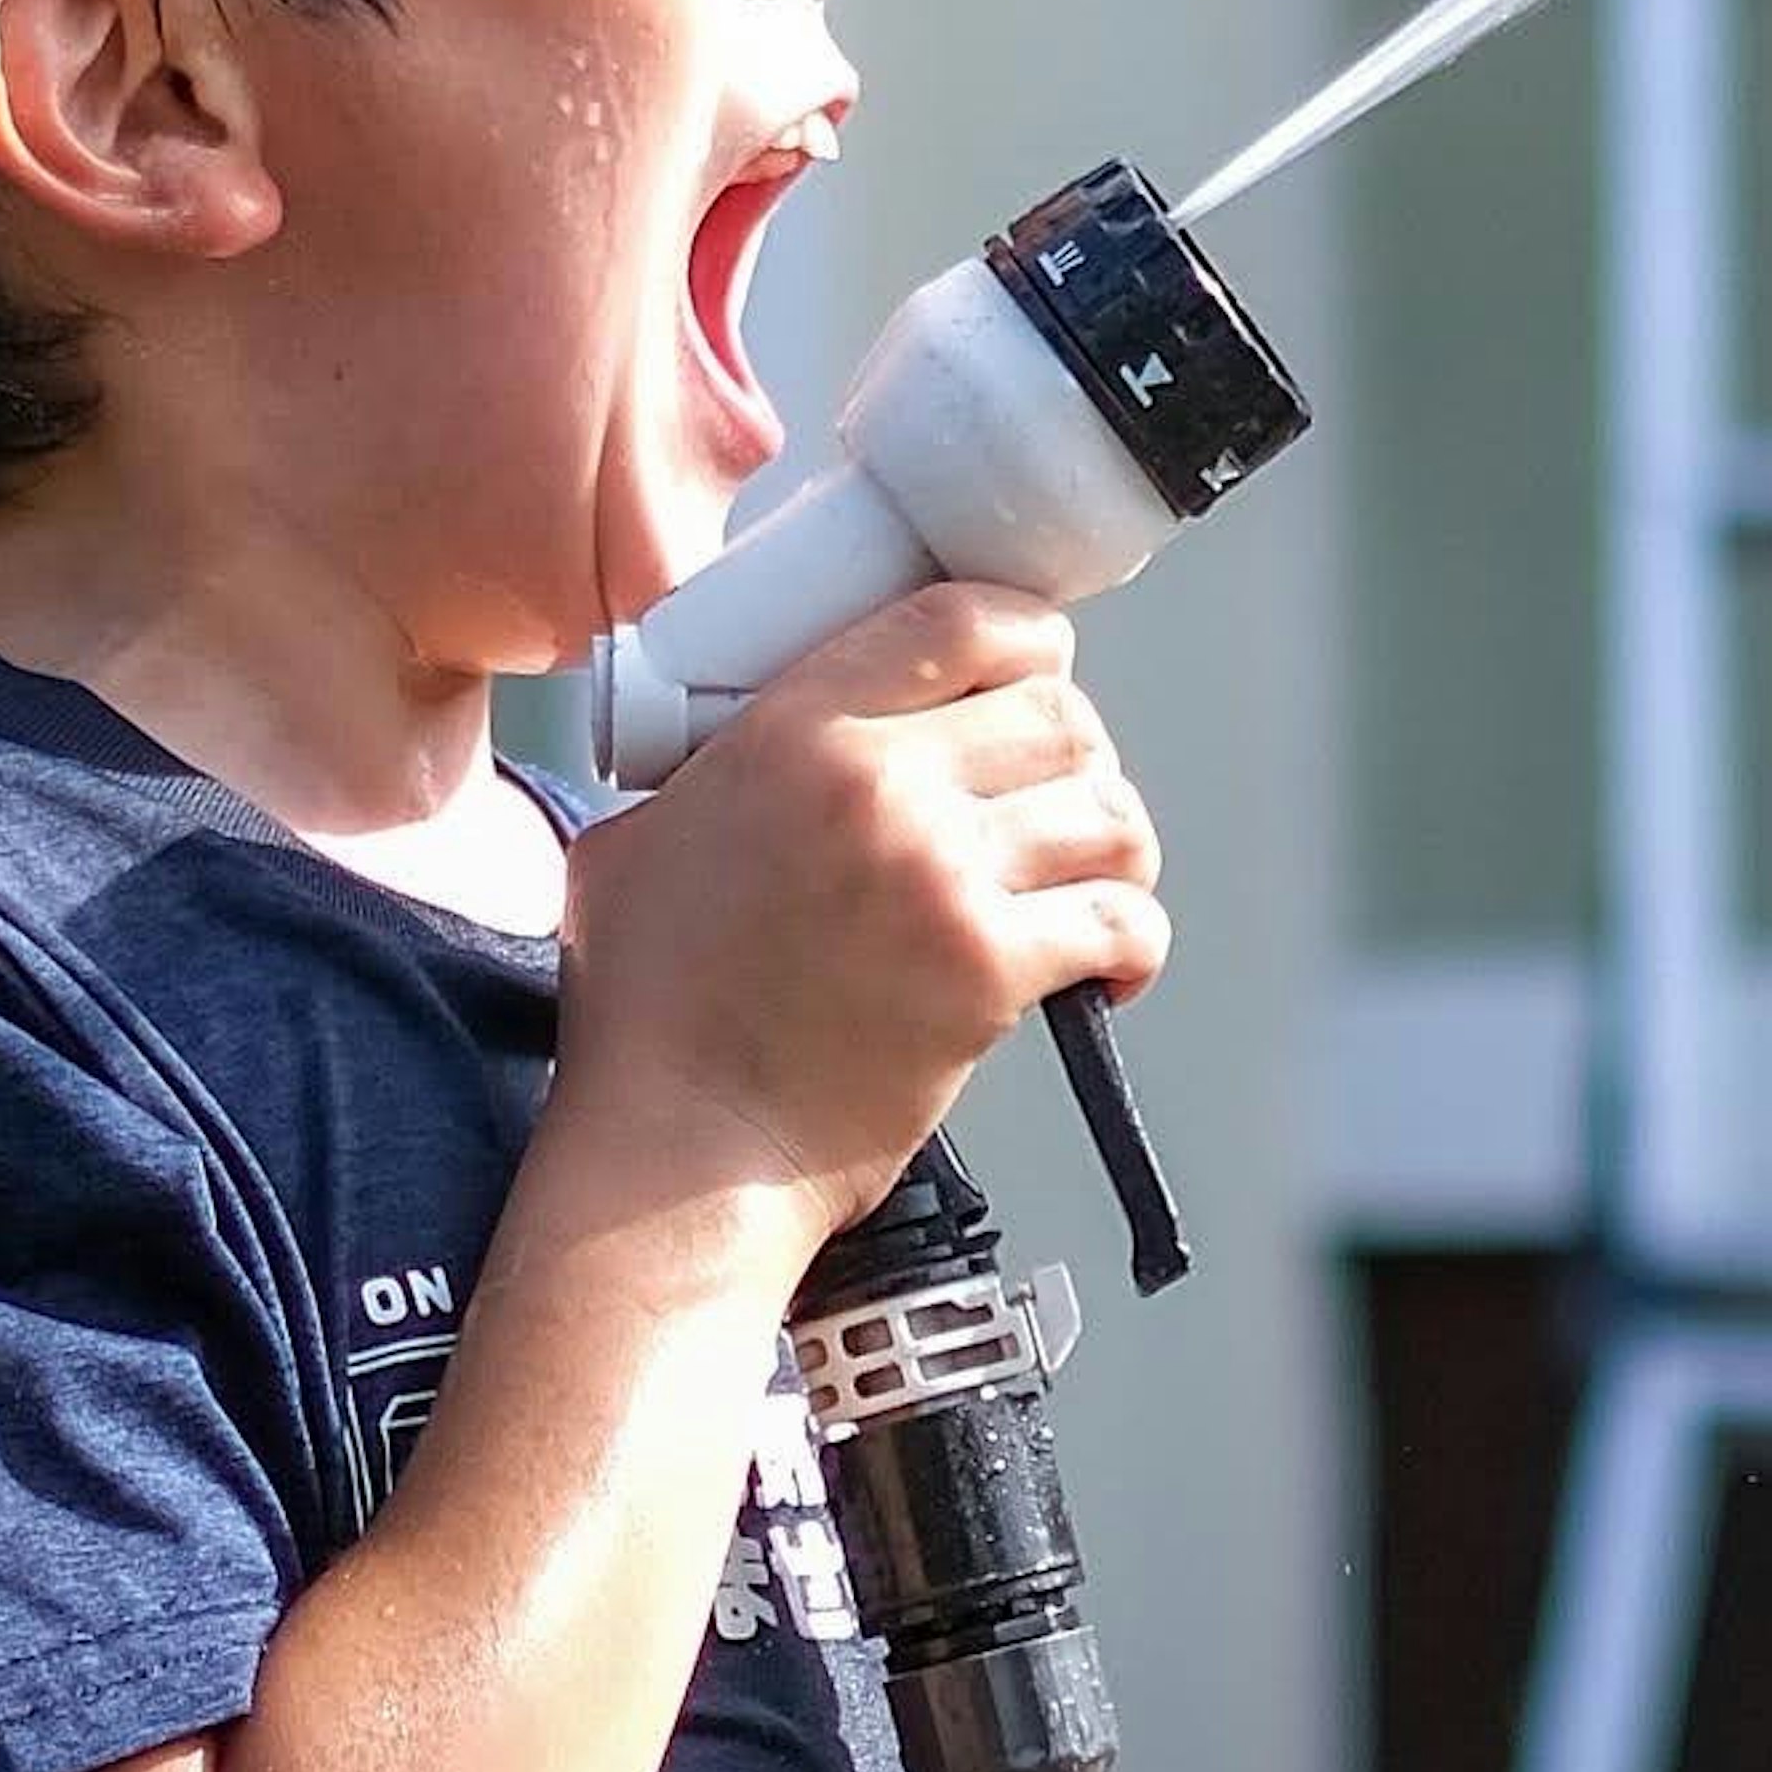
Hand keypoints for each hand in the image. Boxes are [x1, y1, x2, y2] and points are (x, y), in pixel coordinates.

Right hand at [549, 585, 1165, 1257]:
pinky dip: (1134, 942)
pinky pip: (1120, 921)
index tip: (1037, 667)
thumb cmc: (647, 1017)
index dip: (1027, 636)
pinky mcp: (988, 974)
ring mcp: (941, 880)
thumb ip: (705, 776)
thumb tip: (739, 753)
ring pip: (1107, 813)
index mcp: (794, 732)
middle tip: (1054, 801)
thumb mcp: (637, 842)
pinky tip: (1108, 966)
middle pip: (1057, 714)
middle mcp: (879, 788)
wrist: (678, 1152)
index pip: (959, 619)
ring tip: (1089, 879)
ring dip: (1115, 845)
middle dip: (1076, 754)